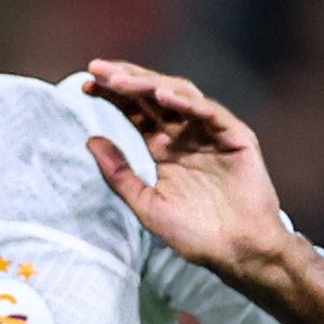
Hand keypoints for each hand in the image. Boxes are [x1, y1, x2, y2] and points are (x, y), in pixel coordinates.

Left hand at [79, 59, 291, 286]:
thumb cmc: (195, 234)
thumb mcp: (146, 204)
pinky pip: (209, 112)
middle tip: (96, 70)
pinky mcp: (236, 137)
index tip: (85, 86)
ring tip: (121, 81)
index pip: (136, 111)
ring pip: (179, 96)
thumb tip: (90, 139)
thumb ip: (119, 173)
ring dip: (149, 85)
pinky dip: (187, 102)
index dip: (112, 96)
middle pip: (153, 96)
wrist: (237, 253)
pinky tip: (162, 96)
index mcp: (165, 148)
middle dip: (125, 80)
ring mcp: (212, 133)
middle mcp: (187, 134)